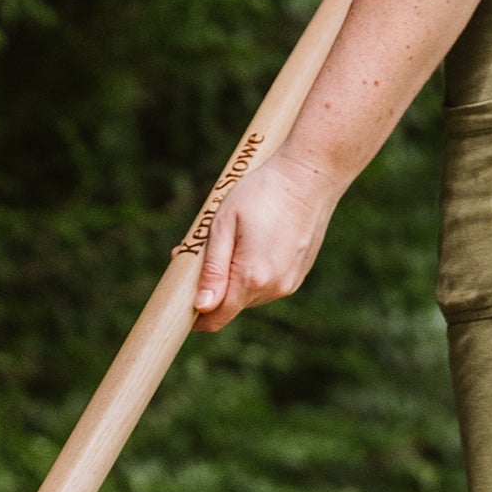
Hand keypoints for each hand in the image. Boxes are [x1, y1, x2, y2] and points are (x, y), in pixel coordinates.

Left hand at [189, 151, 337, 332]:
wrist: (311, 174)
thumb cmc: (262, 192)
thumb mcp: (224, 224)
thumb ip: (212, 269)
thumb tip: (202, 307)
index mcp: (251, 277)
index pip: (216, 318)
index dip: (195, 317)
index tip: (180, 304)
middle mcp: (274, 288)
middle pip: (231, 305)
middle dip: (213, 287)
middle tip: (203, 252)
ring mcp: (289, 283)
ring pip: (249, 296)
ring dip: (235, 279)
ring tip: (236, 240)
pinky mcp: (298, 275)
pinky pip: (267, 285)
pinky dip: (255, 272)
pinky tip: (257, 242)